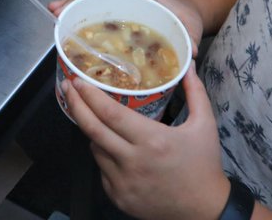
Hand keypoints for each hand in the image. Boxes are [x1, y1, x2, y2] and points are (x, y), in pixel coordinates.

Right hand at [48, 0, 203, 51]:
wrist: (187, 21)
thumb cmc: (186, 21)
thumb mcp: (191, 29)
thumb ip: (191, 39)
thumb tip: (190, 52)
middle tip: (56, 9)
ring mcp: (121, 9)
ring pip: (93, 5)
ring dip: (73, 9)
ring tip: (55, 17)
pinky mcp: (118, 22)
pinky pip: (97, 18)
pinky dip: (82, 22)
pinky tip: (68, 32)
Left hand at [64, 69, 229, 219]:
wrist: (204, 211)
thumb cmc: (204, 165)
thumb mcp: (205, 125)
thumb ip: (195, 92)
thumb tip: (189, 66)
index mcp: (153, 140)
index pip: (111, 114)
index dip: (90, 96)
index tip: (78, 80)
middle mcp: (133, 161)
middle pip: (93, 129)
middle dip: (75, 105)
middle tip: (67, 87)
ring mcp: (123, 182)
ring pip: (95, 149)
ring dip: (92, 131)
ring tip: (95, 116)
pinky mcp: (118, 197)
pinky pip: (101, 170)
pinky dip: (103, 155)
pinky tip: (111, 146)